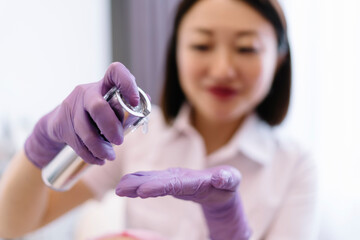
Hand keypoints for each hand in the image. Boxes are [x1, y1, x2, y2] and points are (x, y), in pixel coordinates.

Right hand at [25, 62, 139, 167]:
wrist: (59, 122)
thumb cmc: (95, 113)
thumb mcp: (110, 105)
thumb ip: (127, 105)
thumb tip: (147, 101)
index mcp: (104, 85)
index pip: (115, 72)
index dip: (127, 84)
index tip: (134, 101)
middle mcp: (86, 92)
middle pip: (98, 107)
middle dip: (110, 128)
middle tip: (119, 142)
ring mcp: (72, 107)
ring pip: (85, 130)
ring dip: (100, 147)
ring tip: (110, 156)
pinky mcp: (61, 124)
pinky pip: (77, 143)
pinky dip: (90, 155)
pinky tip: (99, 159)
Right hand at [116, 166, 250, 239]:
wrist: (220, 183)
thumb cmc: (227, 183)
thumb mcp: (232, 181)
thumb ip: (228, 178)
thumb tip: (222, 178)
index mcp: (193, 179)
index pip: (173, 183)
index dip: (158, 186)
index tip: (143, 191)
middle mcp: (178, 176)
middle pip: (156, 180)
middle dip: (138, 184)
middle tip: (121, 189)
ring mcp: (171, 178)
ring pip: (149, 179)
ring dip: (133, 184)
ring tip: (118, 190)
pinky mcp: (168, 182)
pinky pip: (149, 182)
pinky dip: (136, 185)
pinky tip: (125, 190)